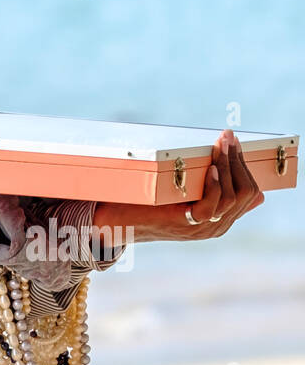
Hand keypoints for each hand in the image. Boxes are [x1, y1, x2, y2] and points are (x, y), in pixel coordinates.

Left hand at [93, 129, 264, 242]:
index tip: (235, 142)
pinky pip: (211, 207)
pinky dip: (214, 187)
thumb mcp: (185, 195)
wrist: (115, 222)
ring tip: (221, 145)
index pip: (249, 193)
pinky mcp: (183, 224)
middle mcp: (215, 227)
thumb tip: (241, 181)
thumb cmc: (147, 203)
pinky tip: (211, 170)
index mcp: (219, 220)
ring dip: (228, 166)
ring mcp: (200, 228)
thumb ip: (208, 191)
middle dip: (238, 161)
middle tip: (228, 137)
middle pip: (244, 193)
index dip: (244, 165)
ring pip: (231, 197)